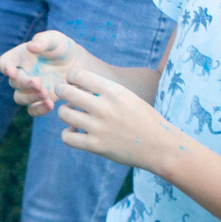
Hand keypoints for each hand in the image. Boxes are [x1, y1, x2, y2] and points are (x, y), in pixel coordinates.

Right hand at [0, 30, 86, 113]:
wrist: (78, 64)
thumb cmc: (63, 48)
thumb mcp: (56, 39)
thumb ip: (43, 40)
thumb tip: (31, 46)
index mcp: (21, 57)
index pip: (5, 62)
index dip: (5, 67)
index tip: (12, 72)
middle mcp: (23, 74)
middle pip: (14, 83)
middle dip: (24, 84)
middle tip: (38, 83)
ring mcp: (31, 89)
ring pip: (20, 98)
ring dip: (30, 97)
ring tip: (46, 93)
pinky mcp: (41, 100)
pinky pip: (33, 110)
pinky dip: (39, 110)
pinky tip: (51, 105)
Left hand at [53, 69, 179, 172]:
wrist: (159, 145)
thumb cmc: (143, 118)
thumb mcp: (127, 96)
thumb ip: (104, 90)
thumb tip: (78, 85)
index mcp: (113, 91)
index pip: (79, 75)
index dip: (71, 77)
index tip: (73, 83)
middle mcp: (104, 107)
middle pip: (66, 92)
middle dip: (61, 91)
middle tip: (64, 95)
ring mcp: (99, 127)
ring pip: (63, 113)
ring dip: (65, 112)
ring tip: (72, 115)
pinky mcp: (96, 146)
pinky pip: (67, 137)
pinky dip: (68, 133)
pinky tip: (76, 132)